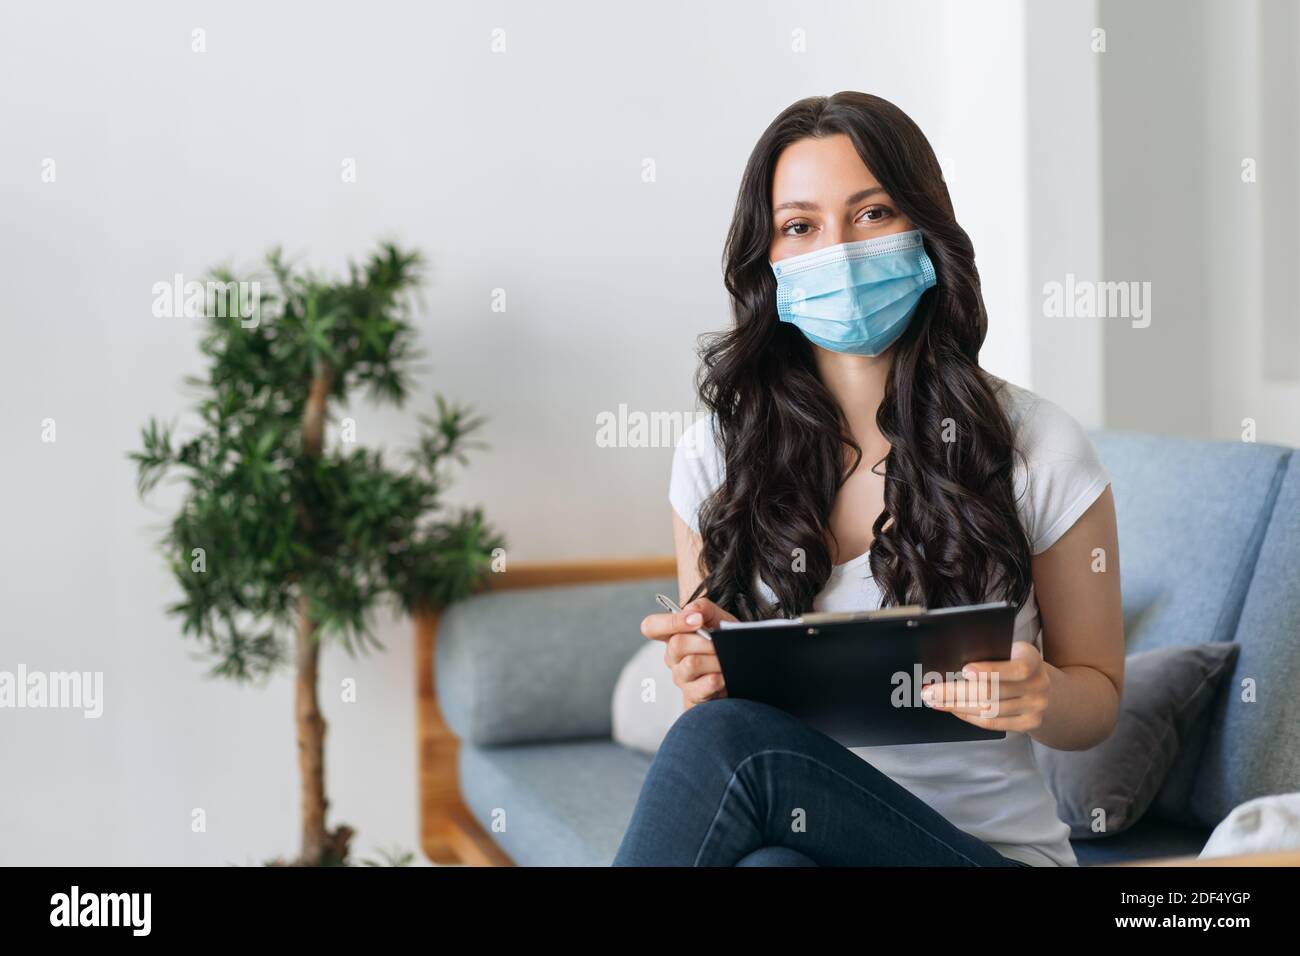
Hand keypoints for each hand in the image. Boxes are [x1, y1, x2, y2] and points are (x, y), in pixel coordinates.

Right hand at [639, 597, 736, 707]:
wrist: (740, 666)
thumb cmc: (723, 640)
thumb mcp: (718, 619)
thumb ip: (704, 608)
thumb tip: (694, 611)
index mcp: (672, 635)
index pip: (651, 627)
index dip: (671, 622)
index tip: (697, 620)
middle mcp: (672, 657)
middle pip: (676, 645)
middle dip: (704, 641)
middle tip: (720, 642)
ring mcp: (681, 677)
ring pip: (691, 664)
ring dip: (714, 660)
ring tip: (727, 658)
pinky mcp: (693, 695)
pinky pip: (700, 688)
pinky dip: (716, 680)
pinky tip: (724, 676)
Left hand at [920, 640, 1050, 733]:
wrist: (1039, 684)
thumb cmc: (1012, 662)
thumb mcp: (1007, 651)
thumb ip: (988, 654)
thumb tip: (950, 662)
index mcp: (1032, 660)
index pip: (1015, 668)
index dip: (990, 670)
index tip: (964, 670)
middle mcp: (1038, 685)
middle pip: (992, 692)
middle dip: (955, 692)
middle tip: (930, 691)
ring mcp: (1035, 707)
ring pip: (988, 710)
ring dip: (956, 706)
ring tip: (934, 701)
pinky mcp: (1029, 723)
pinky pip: (993, 723)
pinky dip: (969, 716)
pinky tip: (953, 709)